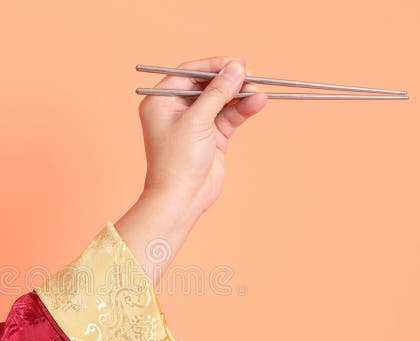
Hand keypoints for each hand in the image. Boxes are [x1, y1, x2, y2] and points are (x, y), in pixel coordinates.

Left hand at [115, 56, 267, 283]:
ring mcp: (196, 123)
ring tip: (258, 89)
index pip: (188, 73)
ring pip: (222, 100)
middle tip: (250, 74)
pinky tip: (258, 102)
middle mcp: (177, 109)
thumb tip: (236, 68)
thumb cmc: (177, 161)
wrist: (181, 199)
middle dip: (230, 80)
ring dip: (240, 94)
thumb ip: (218, 92)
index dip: (212, 65)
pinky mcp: (212, 137)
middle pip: (207, 85)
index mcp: (161, 101)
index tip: (234, 62)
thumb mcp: (197, 121)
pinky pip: (229, 116)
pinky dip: (243, 109)